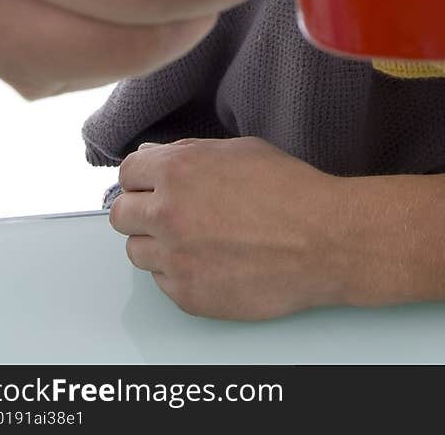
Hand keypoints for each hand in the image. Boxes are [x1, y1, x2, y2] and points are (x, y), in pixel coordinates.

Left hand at [110, 137, 355, 320]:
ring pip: (136, 252)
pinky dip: (177, 272)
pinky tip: (207, 260)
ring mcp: (174, 258)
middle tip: (166, 213)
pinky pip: (161, 282)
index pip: (127, 173)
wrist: (323, 240)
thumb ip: (190, 154)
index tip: (149, 184)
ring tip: (192, 239)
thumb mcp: (239, 150)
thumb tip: (160, 160)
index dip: (141, 177)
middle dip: (141, 210)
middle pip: (121, 215)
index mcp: (178, 170)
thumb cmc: (291, 192)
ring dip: (156, 244)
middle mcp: (167, 213)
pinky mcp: (187, 294)